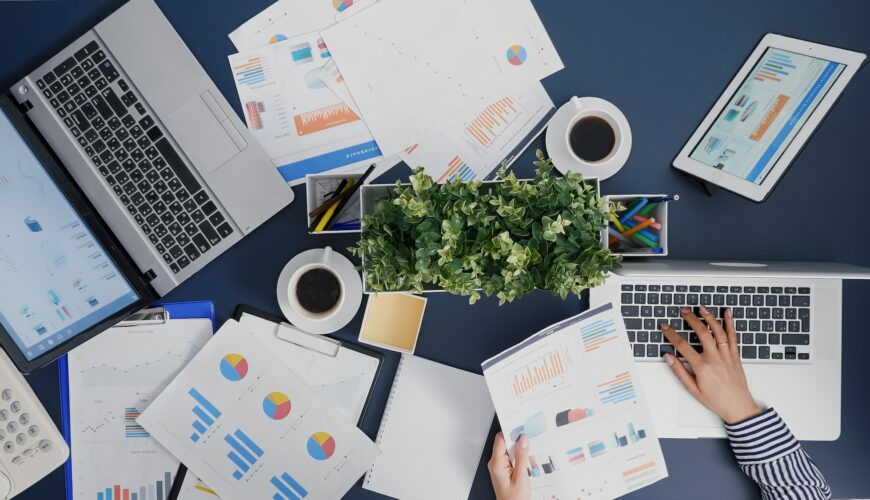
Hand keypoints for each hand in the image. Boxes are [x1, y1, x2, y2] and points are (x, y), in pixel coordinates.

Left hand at [488, 432, 530, 499]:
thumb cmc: (514, 498)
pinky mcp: (503, 470)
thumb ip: (521, 457)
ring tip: (529, 457)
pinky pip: (511, 458)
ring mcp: (499, 466)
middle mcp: (495, 463)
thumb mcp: (521, 477)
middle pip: (505, 444)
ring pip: (509, 450)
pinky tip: (526, 463)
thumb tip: (522, 440)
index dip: (510, 432)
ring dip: (520, 451)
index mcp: (496, 464)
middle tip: (529, 441)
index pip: (500, 439)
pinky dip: (519, 458)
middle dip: (518, 442)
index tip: (521, 428)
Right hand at [659, 306, 762, 423]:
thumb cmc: (716, 400)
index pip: (682, 345)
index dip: (671, 334)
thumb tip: (668, 357)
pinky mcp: (735, 355)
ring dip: (709, 317)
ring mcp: (726, 355)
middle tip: (683, 311)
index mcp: (702, 367)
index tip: (665, 327)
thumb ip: (679, 371)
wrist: (738, 407)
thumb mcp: (693, 389)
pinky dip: (730, 323)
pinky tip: (727, 313)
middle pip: (702, 333)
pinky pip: (733, 336)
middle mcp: (715, 358)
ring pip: (718, 331)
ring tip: (701, 308)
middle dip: (691, 319)